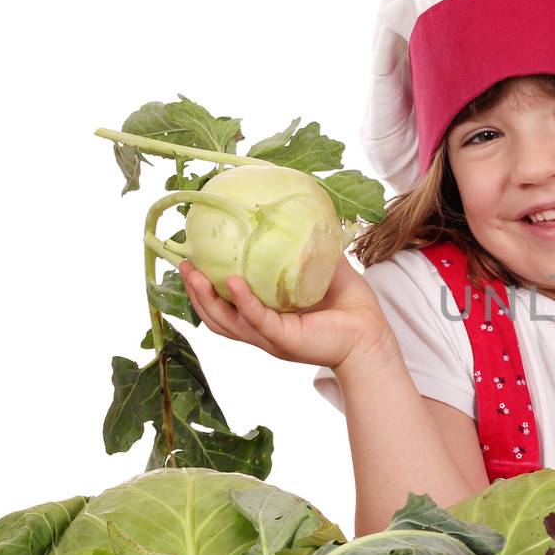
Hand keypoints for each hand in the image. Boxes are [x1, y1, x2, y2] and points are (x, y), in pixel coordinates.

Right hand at [180, 255, 393, 371]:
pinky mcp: (284, 339)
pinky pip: (257, 320)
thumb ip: (307, 249)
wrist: (371, 332)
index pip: (226, 304)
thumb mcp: (322, 270)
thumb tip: (300, 215)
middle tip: (182, 265)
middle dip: (195, 293)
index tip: (191, 261)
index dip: (205, 287)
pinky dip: (243, 302)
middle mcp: (262, 329)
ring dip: (207, 299)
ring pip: (226, 322)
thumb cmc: (350, 306)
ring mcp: (270, 336)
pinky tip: (233, 282)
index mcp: (266, 315)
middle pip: (216, 315)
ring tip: (193, 274)